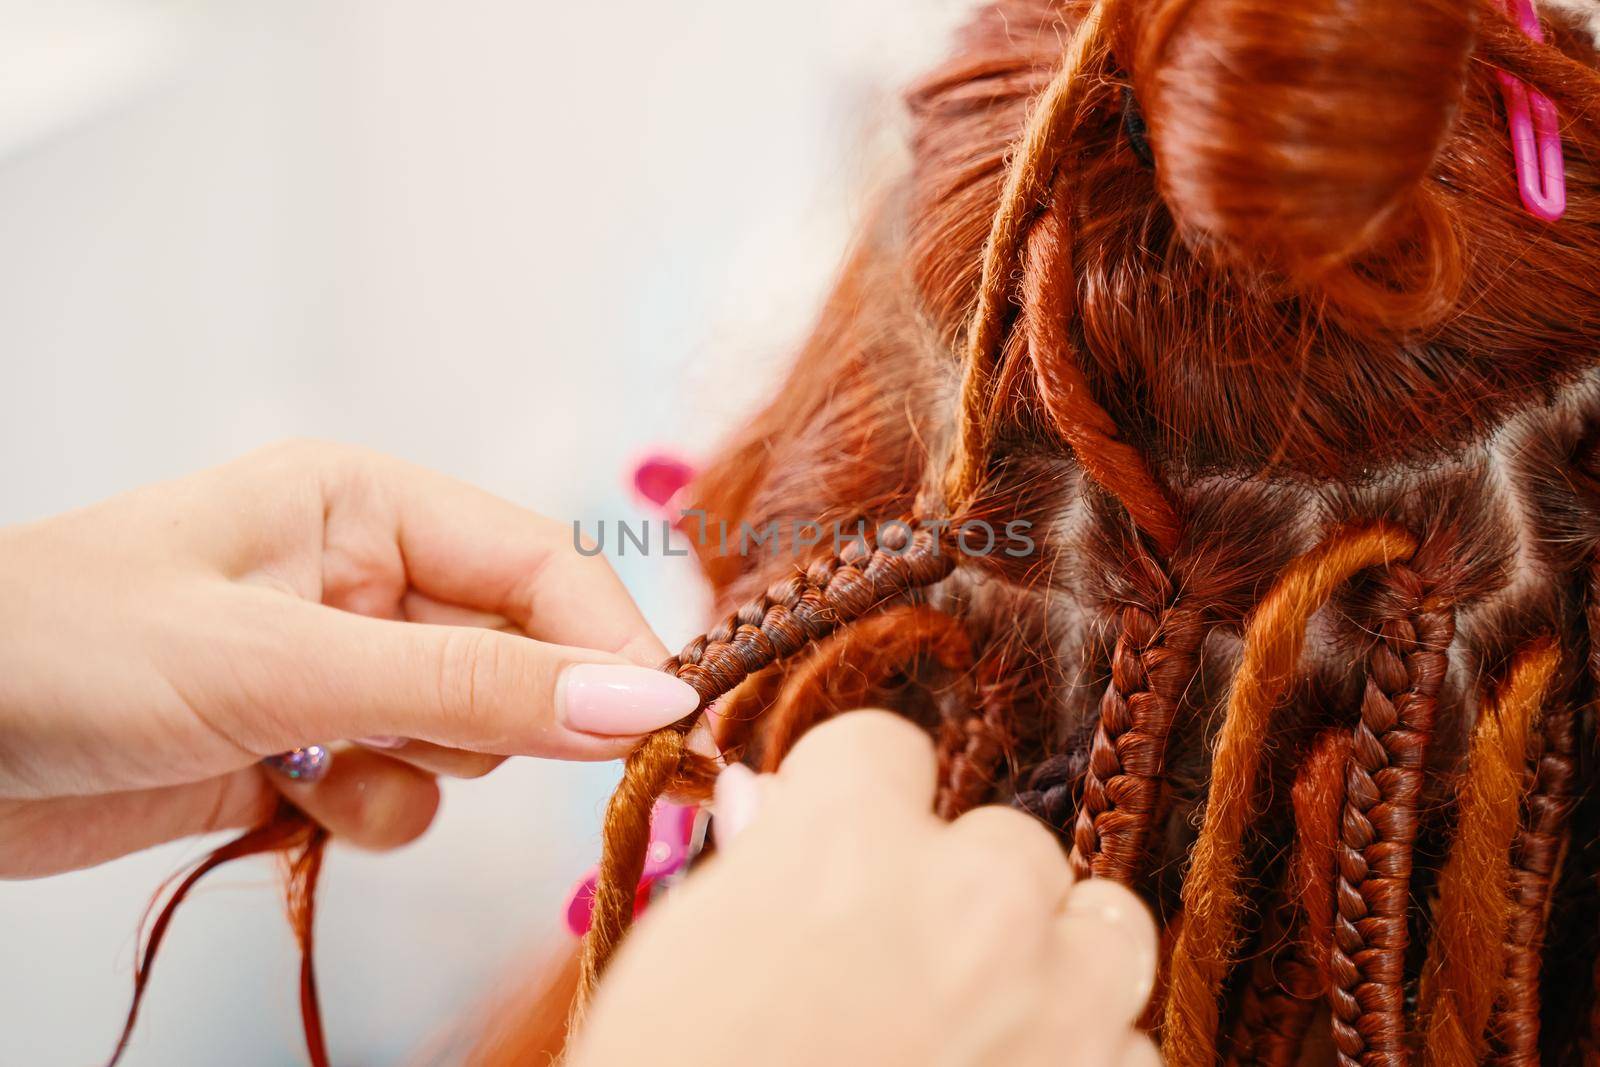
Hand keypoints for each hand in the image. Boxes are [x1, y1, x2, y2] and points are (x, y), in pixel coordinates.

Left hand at [0, 440, 698, 876]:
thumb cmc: (72, 648)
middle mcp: (362, 578)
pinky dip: (364, 811)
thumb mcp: (287, 662)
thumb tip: (643, 705)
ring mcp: (335, 669)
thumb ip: (470, 689)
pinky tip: (289, 801)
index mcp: (364, 505)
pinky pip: (400, 792)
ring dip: (417, 768)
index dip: (607, 646)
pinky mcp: (303, 750)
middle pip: (514, 655)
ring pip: (465, 735)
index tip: (668, 728)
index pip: (539, 567)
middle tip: (455, 752)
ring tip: (323, 762)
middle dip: (496, 717)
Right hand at [570, 712, 1158, 1066]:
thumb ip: (756, 870)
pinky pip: (1129, 1051)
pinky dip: (1081, 1066)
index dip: (855, 802)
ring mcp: (1055, 1006)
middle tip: (902, 963)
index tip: (839, 846)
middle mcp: (969, 900)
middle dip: (961, 891)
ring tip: (988, 1022)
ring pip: (1106, 929)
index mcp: (845, 840)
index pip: (887, 747)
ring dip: (1057, 964)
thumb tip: (772, 812)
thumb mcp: (680, 960)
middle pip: (1008, 840)